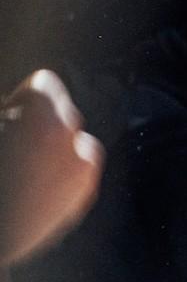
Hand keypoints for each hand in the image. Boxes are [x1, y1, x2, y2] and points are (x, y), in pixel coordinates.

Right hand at [0, 73, 103, 266]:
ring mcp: (82, 174)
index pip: (43, 84)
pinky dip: (59, 171)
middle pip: (60, 113)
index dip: (19, 98)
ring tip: (17, 171)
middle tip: (10, 146)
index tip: (6, 116)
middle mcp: (74, 146)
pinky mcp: (83, 197)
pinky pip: (76, 168)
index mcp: (45, 126)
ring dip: (51, 146)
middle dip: (37, 122)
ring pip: (71, 141)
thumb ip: (7, 112)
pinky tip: (28, 188)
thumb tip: (12, 108)